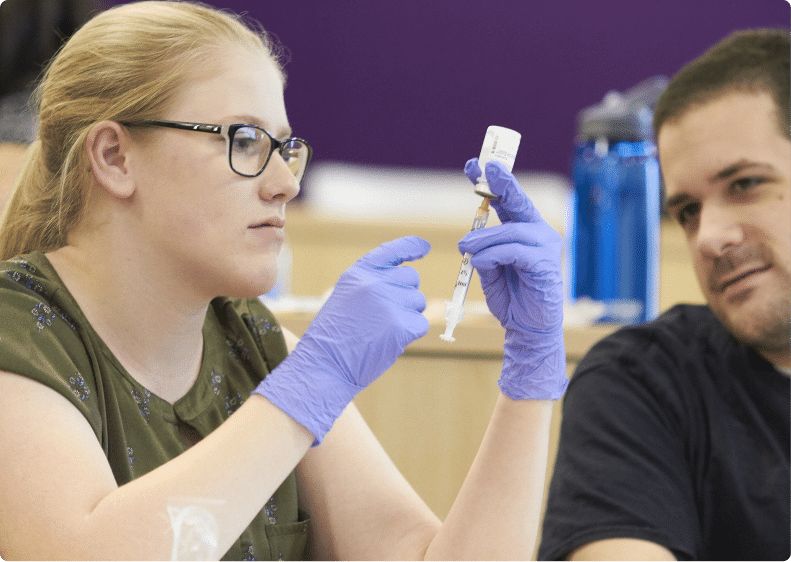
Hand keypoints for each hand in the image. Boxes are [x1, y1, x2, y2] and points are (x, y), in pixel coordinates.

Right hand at [253, 236, 430, 443]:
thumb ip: (373, 284)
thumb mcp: (346, 297)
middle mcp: (375, 283)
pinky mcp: (402, 325)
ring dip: (408, 316)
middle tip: (385, 316)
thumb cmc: (334, 336)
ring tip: (382, 330)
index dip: (412, 247)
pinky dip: (411, 333)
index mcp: (359, 273)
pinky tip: (390, 341)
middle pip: (411, 278)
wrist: (325, 365)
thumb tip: (409, 284)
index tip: (425, 248)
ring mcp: (390, 303)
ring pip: (419, 302)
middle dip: (405, 295)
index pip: (393, 250)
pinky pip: (421, 324)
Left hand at [459, 159, 566, 399]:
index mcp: (523, 230)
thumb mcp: (490, 270)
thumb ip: (483, 251)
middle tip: (483, 168)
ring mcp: (545, 246)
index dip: (491, 181)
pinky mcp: (545, 264)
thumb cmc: (511, 299)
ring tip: (464, 246)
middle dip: (500, 183)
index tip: (472, 165)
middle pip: (518, 201)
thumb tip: (470, 239)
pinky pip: (515, 251)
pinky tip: (480, 261)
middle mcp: (538, 233)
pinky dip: (494, 254)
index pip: (506, 200)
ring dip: (484, 237)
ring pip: (511, 230)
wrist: (528, 329)